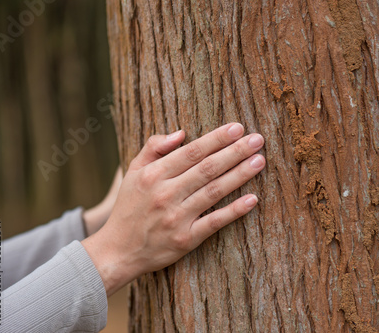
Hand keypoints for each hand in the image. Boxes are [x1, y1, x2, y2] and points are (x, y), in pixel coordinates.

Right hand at [82, 123, 265, 295]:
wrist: (118, 251)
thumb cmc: (129, 207)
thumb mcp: (133, 172)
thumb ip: (153, 148)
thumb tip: (181, 133)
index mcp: (153, 175)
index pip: (191, 152)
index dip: (216, 139)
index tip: (237, 128)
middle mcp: (166, 194)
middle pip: (207, 168)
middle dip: (235, 152)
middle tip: (258, 140)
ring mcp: (177, 218)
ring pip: (214, 191)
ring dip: (239, 175)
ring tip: (260, 161)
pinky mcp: (186, 239)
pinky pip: (214, 222)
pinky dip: (234, 211)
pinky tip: (252, 199)